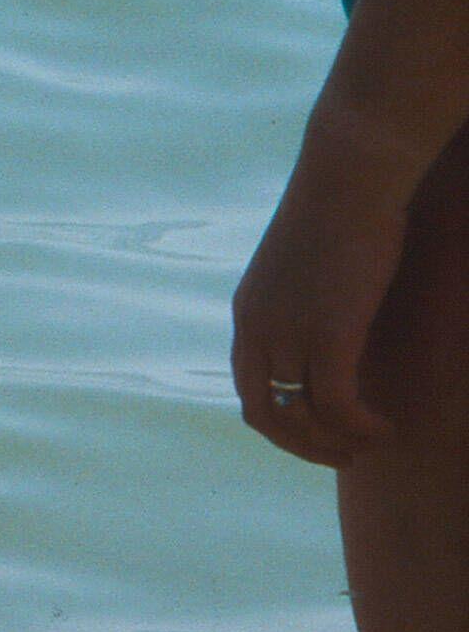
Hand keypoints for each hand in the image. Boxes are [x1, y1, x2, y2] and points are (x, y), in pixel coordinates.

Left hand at [236, 123, 423, 461]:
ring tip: (371, 443)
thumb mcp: (309, 266)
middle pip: (262, 413)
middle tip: (344, 455)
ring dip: (335, 443)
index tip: (319, 432)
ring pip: (299, 416)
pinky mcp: (327, 334)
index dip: (282, 421)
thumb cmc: (342, 210)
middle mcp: (257, 327)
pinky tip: (384, 428)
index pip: (247, 387)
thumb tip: (333, 320)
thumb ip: (308, 301)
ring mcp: (287, 332)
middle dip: (302, 445)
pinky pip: (335, 404)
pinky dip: (358, 426)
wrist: (350, 176)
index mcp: (249, 312)